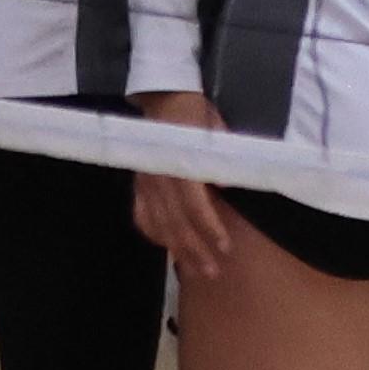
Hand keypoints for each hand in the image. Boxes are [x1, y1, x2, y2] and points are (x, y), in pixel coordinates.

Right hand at [131, 90, 231, 278]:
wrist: (163, 97)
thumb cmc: (194, 113)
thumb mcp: (214, 127)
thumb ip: (220, 155)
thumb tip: (229, 184)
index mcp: (178, 163)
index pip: (194, 204)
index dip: (209, 228)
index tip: (225, 247)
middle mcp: (158, 178)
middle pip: (177, 222)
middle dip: (196, 250)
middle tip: (213, 272)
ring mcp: (145, 184)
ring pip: (160, 225)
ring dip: (179, 250)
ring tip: (196, 271)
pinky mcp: (139, 185)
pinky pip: (143, 217)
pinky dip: (155, 235)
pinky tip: (168, 248)